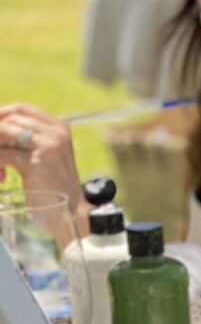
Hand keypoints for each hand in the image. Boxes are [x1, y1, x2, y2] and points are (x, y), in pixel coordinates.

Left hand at [0, 104, 88, 235]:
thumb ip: (27, 143)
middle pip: (9, 120)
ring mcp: (47, 146)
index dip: (1, 115)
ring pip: (2, 134)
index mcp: (60, 129)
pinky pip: (2, 155)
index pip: (22, 109)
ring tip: (0, 172)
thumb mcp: (45, 158)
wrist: (72, 214)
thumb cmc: (55, 189)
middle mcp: (56, 133)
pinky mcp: (36, 162)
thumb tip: (0, 133)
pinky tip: (1, 178)